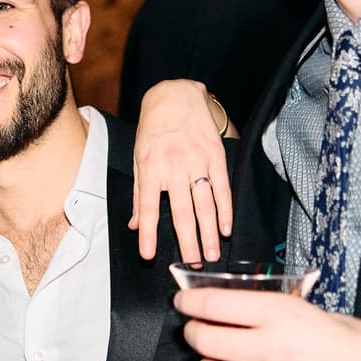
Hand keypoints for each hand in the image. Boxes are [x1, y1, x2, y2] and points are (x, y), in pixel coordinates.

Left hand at [130, 79, 231, 261]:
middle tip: (192, 264)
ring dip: (208, 232)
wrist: (175, 96)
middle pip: (181, 211)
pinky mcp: (215, 155)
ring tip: (211, 254)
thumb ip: (139, 194)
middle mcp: (173, 165)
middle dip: (187, 241)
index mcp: (150, 167)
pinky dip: (225, 210)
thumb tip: (134, 226)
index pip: (148, 206)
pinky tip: (225, 228)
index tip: (149, 255)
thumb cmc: (153, 131)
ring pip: (204, 204)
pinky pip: (221, 187)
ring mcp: (196, 160)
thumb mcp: (139, 159)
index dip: (148, 232)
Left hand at [174, 286, 360, 360]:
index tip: (183, 303)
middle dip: (194, 335)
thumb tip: (252, 313)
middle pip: (204, 341)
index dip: (190, 303)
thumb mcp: (324, 314)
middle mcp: (268, 348)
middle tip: (197, 333)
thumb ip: (284, 314)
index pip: (214, 305)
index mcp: (280, 314)